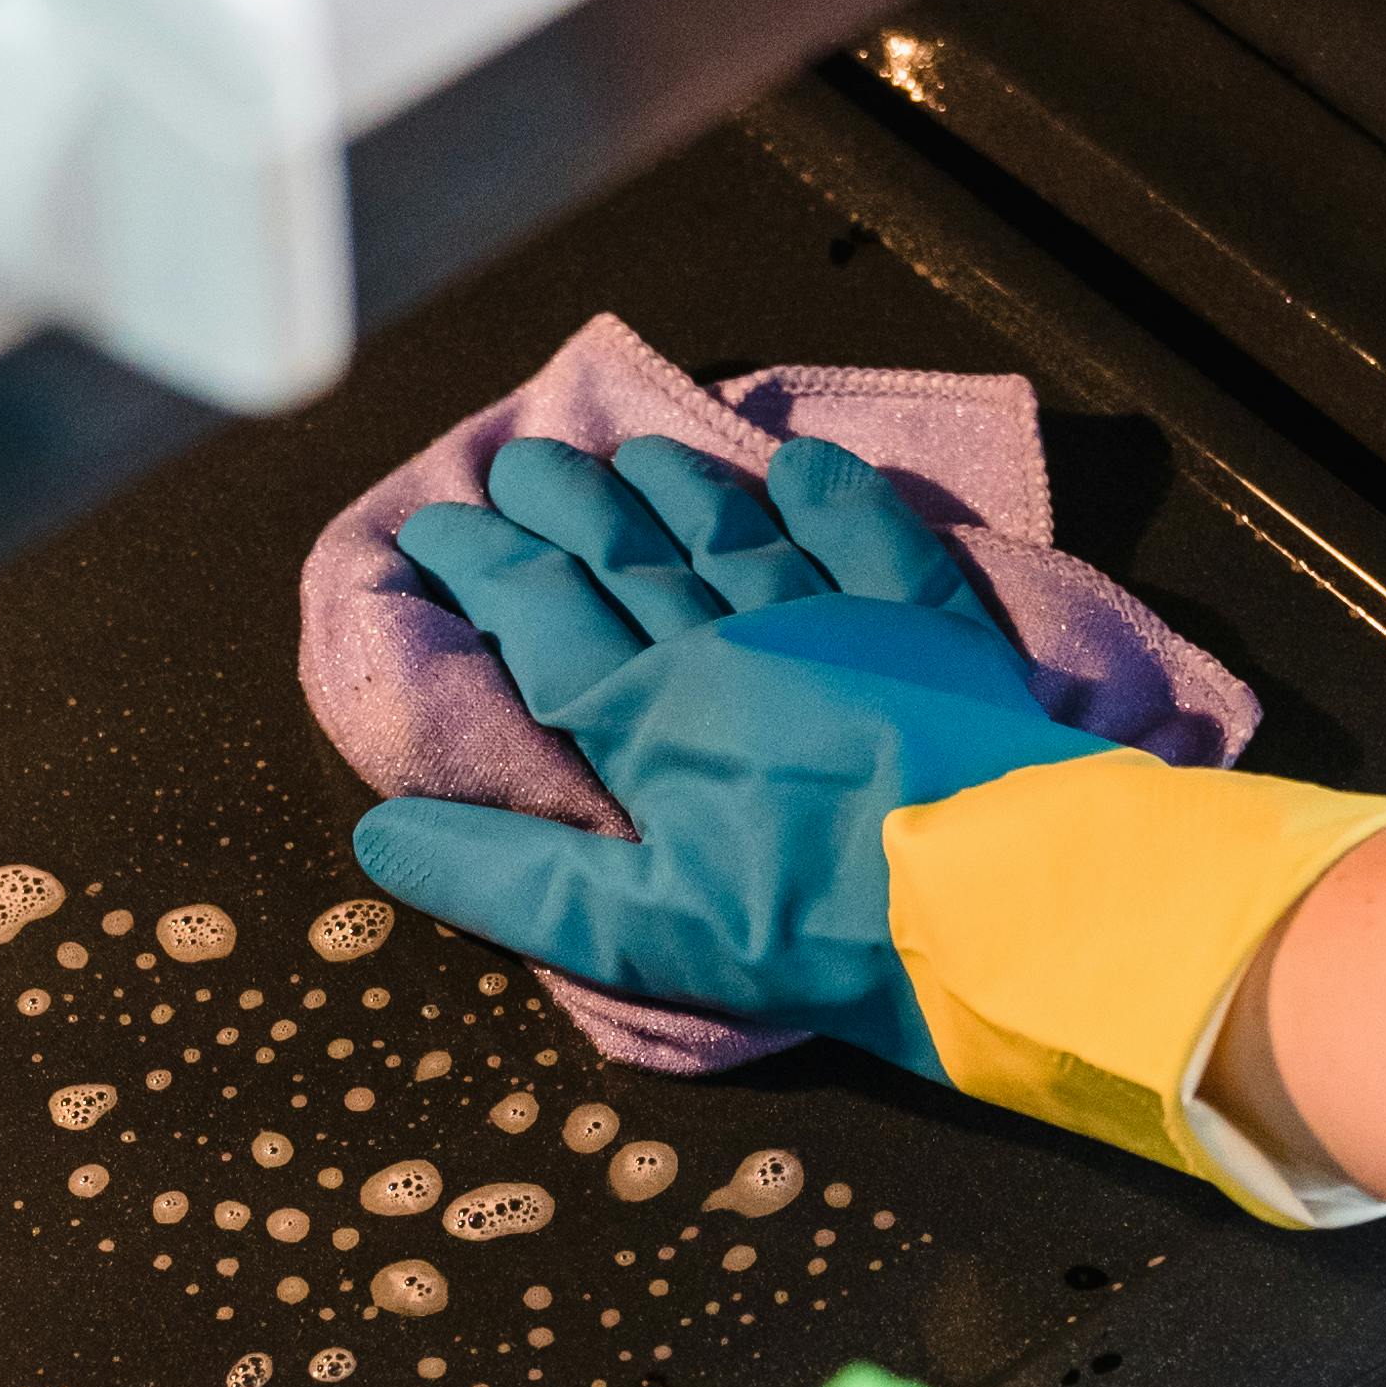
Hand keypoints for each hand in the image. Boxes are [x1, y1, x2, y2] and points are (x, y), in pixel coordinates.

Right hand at [352, 430, 1110, 1057]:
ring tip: (631, 453)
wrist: (1002, 901)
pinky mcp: (929, 629)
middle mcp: (728, 643)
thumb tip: (384, 832)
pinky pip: (867, 539)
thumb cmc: (815, 926)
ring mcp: (834, 624)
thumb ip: (512, 878)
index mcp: (648, 715)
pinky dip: (829, 496)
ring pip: (732, 530)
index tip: (434, 529)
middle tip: (515, 462)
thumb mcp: (640, 933)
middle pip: (624, 551)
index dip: (479, 566)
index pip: (537, 615)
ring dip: (673, 487)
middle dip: (560, 502)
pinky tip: (802, 464)